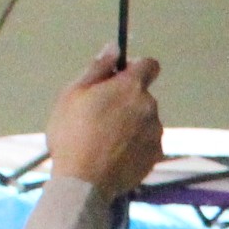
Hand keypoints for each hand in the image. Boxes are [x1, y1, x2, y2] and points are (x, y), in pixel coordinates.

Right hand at [47, 47, 165, 195]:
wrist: (83, 181)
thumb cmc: (72, 134)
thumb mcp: (74, 93)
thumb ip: (99, 67)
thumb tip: (114, 46)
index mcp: (131, 86)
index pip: (150, 64)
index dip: (136, 69)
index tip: (120, 79)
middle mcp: (150, 106)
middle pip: (143, 96)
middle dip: (127, 101)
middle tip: (100, 118)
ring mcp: (155, 132)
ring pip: (145, 121)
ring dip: (132, 125)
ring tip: (105, 141)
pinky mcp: (156, 155)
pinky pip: (147, 143)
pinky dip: (136, 146)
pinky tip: (115, 156)